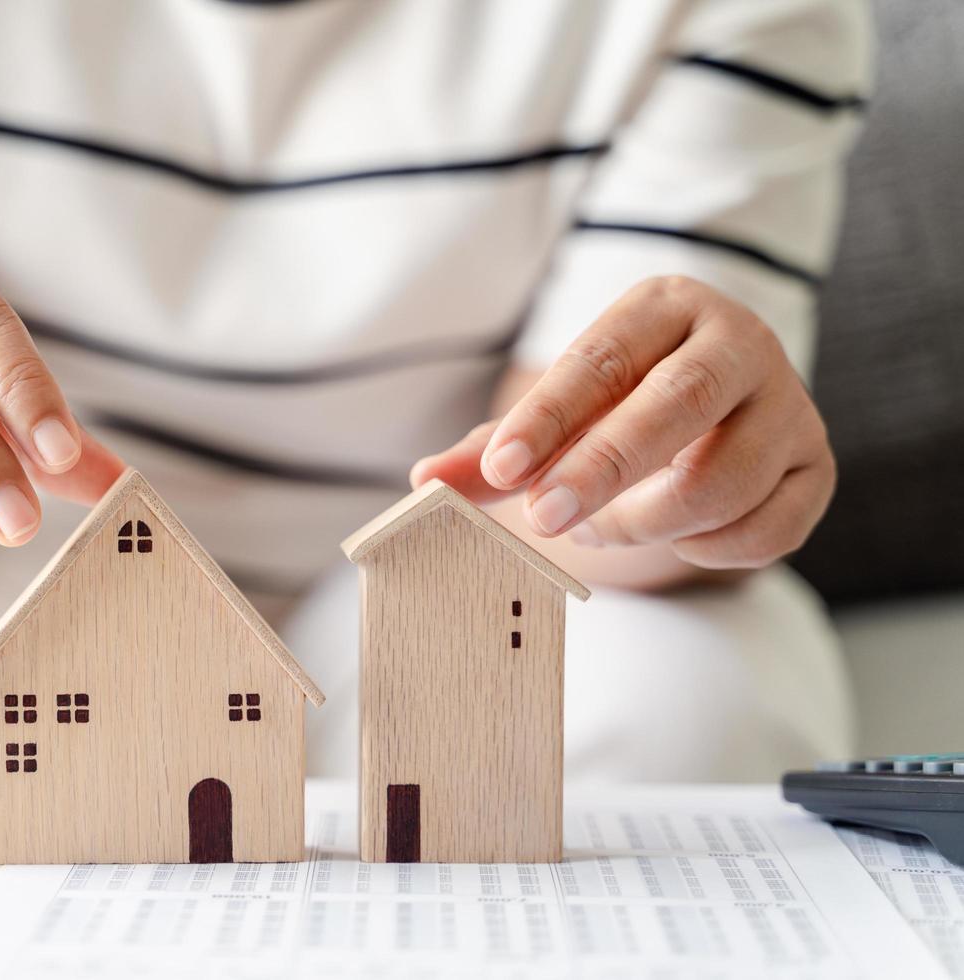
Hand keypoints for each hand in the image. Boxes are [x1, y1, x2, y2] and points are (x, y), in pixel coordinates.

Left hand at [413, 277, 835, 569]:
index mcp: (666, 307)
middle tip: (540, 518)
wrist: (717, 416)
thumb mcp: (551, 419)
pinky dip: (706, 549)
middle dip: (602, 468)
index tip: (500, 468)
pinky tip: (675, 533)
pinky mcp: (816, 470)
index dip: (548, 417)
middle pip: (679, 402)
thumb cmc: (618, 410)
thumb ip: (489, 451)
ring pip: (722, 479)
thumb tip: (423, 484)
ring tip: (600, 527)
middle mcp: (740, 343)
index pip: (602, 358)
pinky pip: (763, 531)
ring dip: (645, 521)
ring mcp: (790, 406)